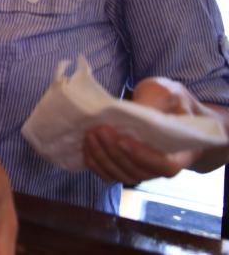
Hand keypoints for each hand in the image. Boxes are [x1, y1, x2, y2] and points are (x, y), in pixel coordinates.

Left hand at [83, 77, 205, 182]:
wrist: (166, 109)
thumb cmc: (171, 101)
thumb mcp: (169, 93)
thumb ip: (158, 101)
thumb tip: (134, 111)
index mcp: (182, 152)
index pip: (165, 165)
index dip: (142, 155)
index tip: (122, 140)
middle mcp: (162, 167)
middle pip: (137, 171)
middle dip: (114, 152)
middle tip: (99, 130)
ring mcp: (143, 170)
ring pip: (120, 174)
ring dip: (102, 157)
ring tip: (90, 134)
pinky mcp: (126, 168)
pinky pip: (109, 174)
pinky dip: (96, 163)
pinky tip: (87, 146)